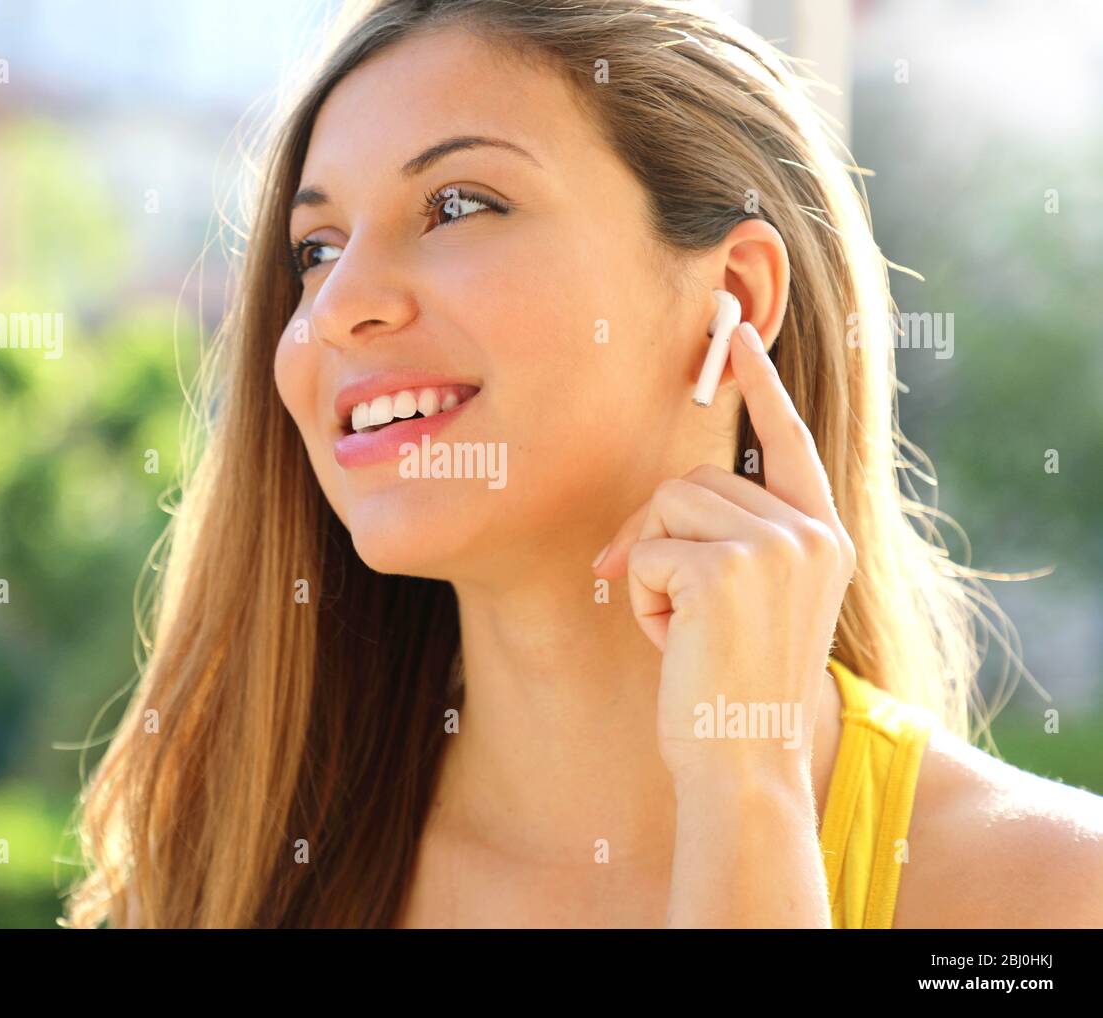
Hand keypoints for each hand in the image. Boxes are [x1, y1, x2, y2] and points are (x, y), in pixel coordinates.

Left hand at [592, 320, 855, 787]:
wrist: (742, 760)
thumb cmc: (732, 687)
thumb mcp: (748, 602)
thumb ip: (730, 541)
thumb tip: (659, 506)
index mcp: (822, 536)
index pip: (789, 442)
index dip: (761, 386)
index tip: (738, 335)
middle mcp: (810, 532)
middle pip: (695, 479)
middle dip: (658, 535)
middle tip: (664, 604)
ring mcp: (776, 546)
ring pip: (666, 507)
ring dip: (652, 570)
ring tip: (683, 629)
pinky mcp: (729, 567)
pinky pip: (648, 550)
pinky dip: (642, 599)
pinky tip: (675, 643)